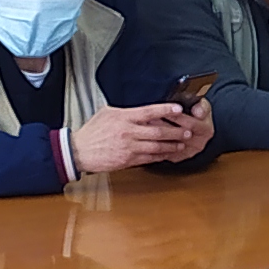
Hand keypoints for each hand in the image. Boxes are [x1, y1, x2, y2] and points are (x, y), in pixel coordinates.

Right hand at [73, 101, 209, 170]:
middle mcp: (128, 131)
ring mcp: (129, 147)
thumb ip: (126, 111)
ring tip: (182, 143)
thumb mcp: (107, 113)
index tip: (178, 108)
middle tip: (188, 130)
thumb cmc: (93, 132)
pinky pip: (149, 158)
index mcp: (124, 117)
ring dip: (171, 145)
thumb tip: (142, 111)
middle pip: (158, 131)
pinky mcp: (128, 160)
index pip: (149, 111)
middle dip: (175, 131)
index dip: (166, 109)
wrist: (80, 151)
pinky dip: (160, 156)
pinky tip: (168, 154)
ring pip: (156, 146)